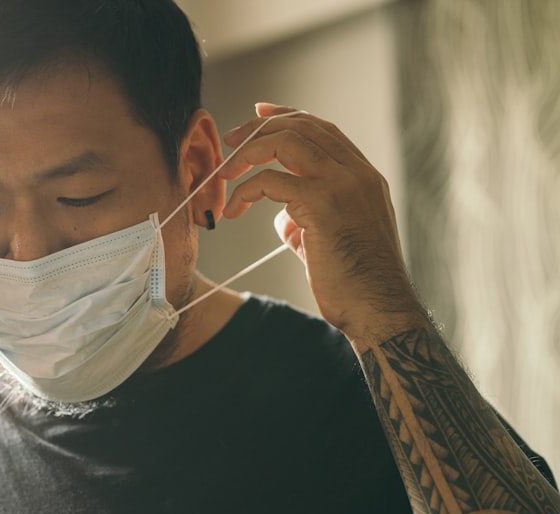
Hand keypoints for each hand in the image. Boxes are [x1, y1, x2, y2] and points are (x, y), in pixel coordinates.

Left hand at [220, 103, 427, 343]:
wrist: (377, 309)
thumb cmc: (355, 285)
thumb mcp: (330, 242)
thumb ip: (306, 221)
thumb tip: (283, 218)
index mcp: (363, 177)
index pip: (323, 129)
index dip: (287, 116)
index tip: (258, 114)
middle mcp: (357, 173)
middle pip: (303, 126)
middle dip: (260, 128)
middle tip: (231, 141)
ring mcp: (343, 184)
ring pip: (287, 141)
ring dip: (248, 152)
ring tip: (225, 172)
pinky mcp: (322, 204)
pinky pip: (271, 180)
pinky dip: (246, 190)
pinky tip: (235, 210)